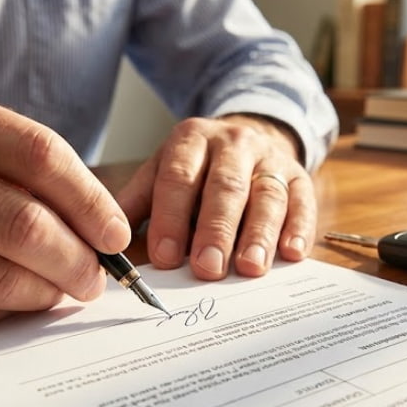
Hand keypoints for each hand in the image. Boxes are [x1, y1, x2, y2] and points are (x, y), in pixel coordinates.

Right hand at [0, 82, 130, 330]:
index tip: (114, 231)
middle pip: (25, 224)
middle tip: (94, 275)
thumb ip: (8, 157)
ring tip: (58, 290)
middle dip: (77, 260)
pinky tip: (9, 301)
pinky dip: (0, 312)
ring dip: (44, 293)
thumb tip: (91, 219)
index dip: (91, 200)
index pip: (39, 155)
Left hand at [116, 114, 315, 279]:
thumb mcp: (161, 172)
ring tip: (250, 267)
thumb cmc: (196, 170)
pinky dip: (299, 229)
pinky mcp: (300, 177)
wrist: (246, 138)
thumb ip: (137, 204)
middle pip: (225, 187)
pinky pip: (303, 202)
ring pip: (267, 196)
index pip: (179, 178)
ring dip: (259, 234)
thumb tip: (104, 244)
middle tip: (207, 268)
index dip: (171, 218)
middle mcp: (234, 143)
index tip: (167, 257)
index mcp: (191, 140)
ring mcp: (271, 159)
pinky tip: (292, 254)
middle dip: (216, 230)